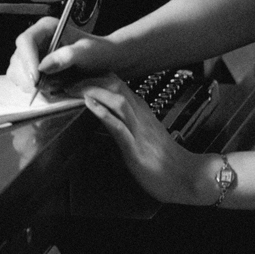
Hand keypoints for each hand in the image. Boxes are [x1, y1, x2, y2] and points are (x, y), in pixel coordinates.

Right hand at [6, 16, 118, 91]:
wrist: (104, 61)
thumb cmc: (98, 52)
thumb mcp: (87, 52)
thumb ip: (68, 56)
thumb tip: (44, 67)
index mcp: (45, 28)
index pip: (25, 41)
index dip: (27, 60)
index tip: (36, 78)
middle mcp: (36, 40)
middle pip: (17, 58)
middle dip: (28, 76)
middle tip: (43, 88)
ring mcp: (32, 56)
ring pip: (17, 72)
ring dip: (31, 84)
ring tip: (53, 85)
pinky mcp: (33, 70)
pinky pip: (23, 81)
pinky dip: (34, 88)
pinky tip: (50, 88)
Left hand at [72, 74, 212, 205]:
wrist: (185, 177)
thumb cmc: (164, 159)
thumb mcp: (142, 134)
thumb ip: (127, 122)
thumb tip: (107, 116)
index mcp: (140, 111)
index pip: (117, 83)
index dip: (96, 76)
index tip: (77, 76)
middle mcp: (140, 115)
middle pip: (116, 85)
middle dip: (90, 79)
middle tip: (69, 80)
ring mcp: (138, 130)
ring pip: (117, 100)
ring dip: (94, 91)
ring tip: (74, 89)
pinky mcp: (135, 148)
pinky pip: (119, 126)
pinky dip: (103, 113)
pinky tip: (90, 106)